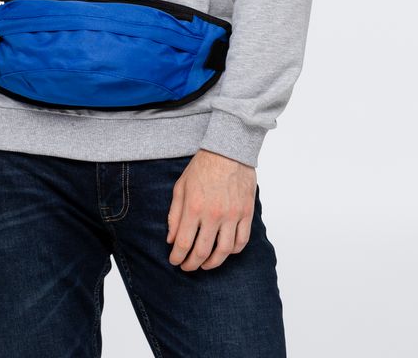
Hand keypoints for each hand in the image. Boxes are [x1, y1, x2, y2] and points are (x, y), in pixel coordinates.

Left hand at [166, 149, 255, 270]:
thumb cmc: (203, 166)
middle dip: (191, 264)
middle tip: (187, 267)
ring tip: (205, 264)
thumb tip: (171, 238)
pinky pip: (241, 241)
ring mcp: (233, 215)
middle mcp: (214, 214)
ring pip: (224, 252)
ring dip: (212, 263)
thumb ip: (175, 214)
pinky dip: (232, 251)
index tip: (174, 261)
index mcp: (194, 207)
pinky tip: (224, 251)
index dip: (177, 257)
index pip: (183, 243)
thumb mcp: (181, 186)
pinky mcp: (246, 213)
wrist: (228, 150)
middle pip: (202, 252)